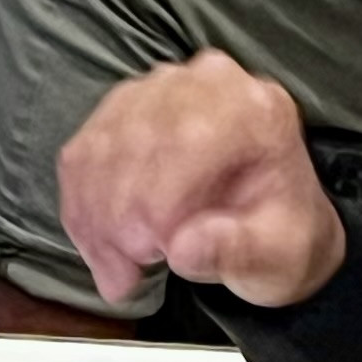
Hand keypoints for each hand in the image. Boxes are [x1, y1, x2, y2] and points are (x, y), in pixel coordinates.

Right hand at [55, 53, 347, 313]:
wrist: (268, 222)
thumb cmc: (280, 239)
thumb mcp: (279, 258)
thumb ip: (240, 251)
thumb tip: (184, 249)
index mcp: (256, 110)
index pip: (191, 135)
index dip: (158, 194)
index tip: (150, 253)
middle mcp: (206, 84)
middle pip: (137, 134)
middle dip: (118, 212)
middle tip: (122, 276)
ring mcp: (161, 89)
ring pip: (102, 144)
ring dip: (93, 214)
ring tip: (113, 272)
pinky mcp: (125, 107)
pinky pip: (84, 150)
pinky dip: (81, 205)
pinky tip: (96, 246)